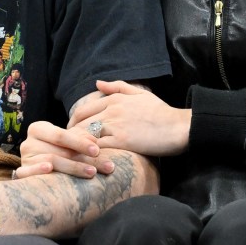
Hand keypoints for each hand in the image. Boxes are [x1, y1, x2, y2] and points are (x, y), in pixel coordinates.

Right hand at [16, 120, 113, 179]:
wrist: (38, 171)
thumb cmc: (59, 152)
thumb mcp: (69, 142)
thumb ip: (81, 138)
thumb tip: (95, 141)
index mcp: (39, 129)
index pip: (61, 135)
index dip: (80, 142)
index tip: (97, 150)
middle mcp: (29, 142)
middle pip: (59, 151)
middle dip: (84, 159)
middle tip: (104, 166)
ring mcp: (24, 158)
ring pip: (50, 161)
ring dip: (73, 168)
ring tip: (91, 173)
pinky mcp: (22, 173)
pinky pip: (28, 172)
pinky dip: (38, 170)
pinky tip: (49, 169)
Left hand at [69, 80, 191, 156]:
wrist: (179, 127)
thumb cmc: (161, 112)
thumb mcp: (140, 94)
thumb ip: (117, 87)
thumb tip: (97, 83)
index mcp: (114, 99)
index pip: (83, 110)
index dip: (73, 122)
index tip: (70, 132)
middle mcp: (111, 110)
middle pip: (80, 122)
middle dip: (70, 134)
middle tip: (66, 147)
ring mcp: (115, 125)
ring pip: (86, 134)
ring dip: (76, 145)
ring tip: (71, 156)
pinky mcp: (122, 141)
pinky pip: (98, 147)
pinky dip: (89, 154)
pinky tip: (84, 161)